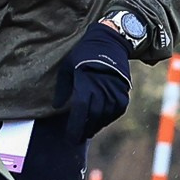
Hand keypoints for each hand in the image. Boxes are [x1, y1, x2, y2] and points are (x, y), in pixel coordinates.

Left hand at [62, 24, 133, 140]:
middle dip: (85, 129)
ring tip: (88, 130)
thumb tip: (56, 107)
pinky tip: (101, 121)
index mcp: (86, 83)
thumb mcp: (68, 67)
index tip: (70, 137)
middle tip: (78, 138)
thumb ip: (63, 88)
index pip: (80, 111)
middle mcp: (102, 89)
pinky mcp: (123, 90)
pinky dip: (109, 117)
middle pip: (93, 117)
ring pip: (106, 115)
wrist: (110, 41)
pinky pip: (118, 110)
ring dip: (97, 125)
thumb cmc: (84, 53)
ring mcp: (115, 90)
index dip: (75, 127)